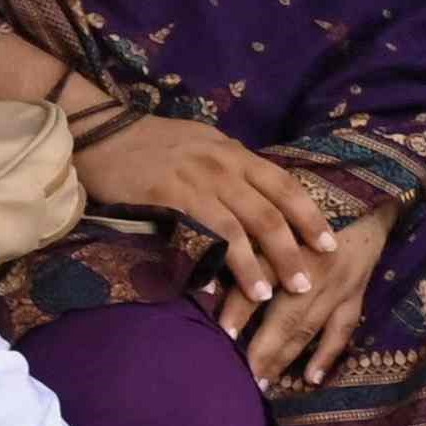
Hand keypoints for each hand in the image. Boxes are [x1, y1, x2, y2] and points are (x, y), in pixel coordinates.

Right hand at [79, 110, 349, 301]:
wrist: (97, 130)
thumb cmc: (144, 142)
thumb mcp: (197, 145)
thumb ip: (224, 167)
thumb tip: (248, 195)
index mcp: (234, 152)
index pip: (285, 185)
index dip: (310, 217)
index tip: (328, 245)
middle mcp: (224, 164)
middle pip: (271, 212)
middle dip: (293, 250)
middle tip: (307, 283)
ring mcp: (199, 179)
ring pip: (244, 226)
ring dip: (261, 265)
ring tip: (271, 295)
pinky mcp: (171, 194)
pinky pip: (206, 231)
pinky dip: (223, 260)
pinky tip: (225, 284)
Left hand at [232, 201, 399, 387]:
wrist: (372, 203)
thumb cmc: (303, 212)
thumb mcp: (274, 219)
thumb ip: (246, 244)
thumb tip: (205, 272)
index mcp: (292, 246)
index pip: (263, 280)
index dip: (241, 307)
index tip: (221, 333)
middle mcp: (316, 269)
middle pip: (287, 314)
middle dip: (262, 347)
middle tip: (240, 376)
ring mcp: (341, 286)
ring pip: (310, 327)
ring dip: (287, 357)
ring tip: (263, 383)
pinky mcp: (357, 296)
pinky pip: (343, 330)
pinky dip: (327, 354)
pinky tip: (311, 378)